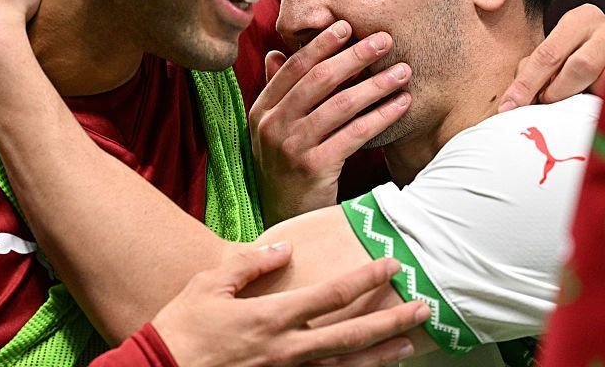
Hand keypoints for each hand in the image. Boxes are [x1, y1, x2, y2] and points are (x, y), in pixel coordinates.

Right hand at [152, 242, 426, 366]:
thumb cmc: (181, 327)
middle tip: (423, 308)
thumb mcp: (209, 285)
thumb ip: (249, 265)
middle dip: (390, 321)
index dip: (365, 280)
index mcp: (270, 318)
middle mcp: (285, 350)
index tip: (391, 265)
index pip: (330, 296)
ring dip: (380, 355)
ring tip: (410, 344)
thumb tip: (284, 249)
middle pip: (351, 336)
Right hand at [249, 21, 411, 225]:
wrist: (287, 219)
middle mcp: (271, 126)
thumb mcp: (274, 130)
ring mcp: (291, 148)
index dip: (321, 45)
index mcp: (261, 110)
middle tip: (384, 40)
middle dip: (354, 56)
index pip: (294, 68)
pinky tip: (401, 105)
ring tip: (402, 71)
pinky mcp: (314, 168)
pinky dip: (380, 116)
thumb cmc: (287, 168)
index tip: (347, 26)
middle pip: (318, 81)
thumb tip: (274, 52)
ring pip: (340, 105)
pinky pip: (354, 134)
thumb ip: (277, 93)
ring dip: (376, 84)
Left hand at [498, 3, 604, 111]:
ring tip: (571, 101)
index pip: (548, 54)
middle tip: (546, 104)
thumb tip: (515, 99)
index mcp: (581, 18)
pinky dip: (601, 105)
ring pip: (604, 82)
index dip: (526, 83)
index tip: (509, 106)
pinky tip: (592, 106)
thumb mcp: (558, 53)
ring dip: (581, 97)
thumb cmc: (581, 55)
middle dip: (557, 92)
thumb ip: (539, 68)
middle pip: (580, 66)